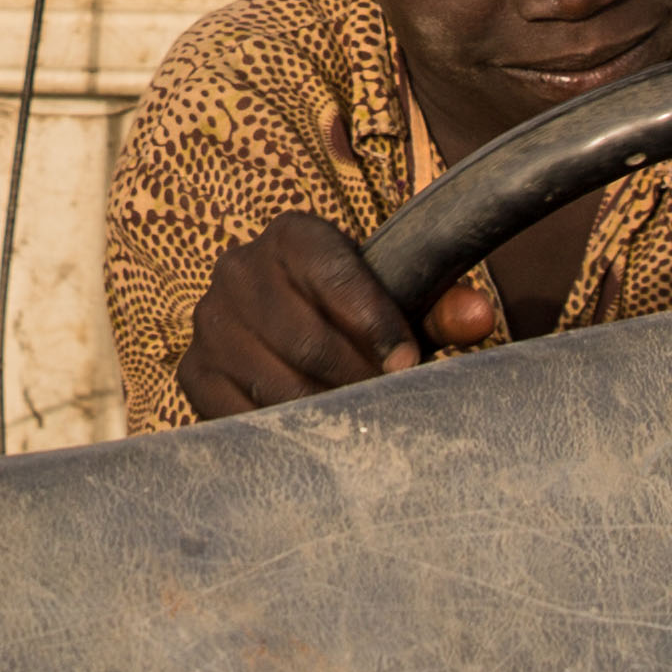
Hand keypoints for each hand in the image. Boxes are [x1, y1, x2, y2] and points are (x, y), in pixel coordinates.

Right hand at [178, 207, 506, 416]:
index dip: (375, 324)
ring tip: (357, 423)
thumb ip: (443, 308)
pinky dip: (280, 430)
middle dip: (354, 380)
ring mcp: (209, 320)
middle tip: (386, 406)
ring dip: (322, 411)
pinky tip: (313, 435)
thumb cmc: (361, 317)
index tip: (406, 364)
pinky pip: (236, 411)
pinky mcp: (194, 370)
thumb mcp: (403, 305)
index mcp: (294, 235)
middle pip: (303, 338)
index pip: (334, 275)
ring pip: (272, 380)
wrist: (299, 328)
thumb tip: (478, 317)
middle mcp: (239, 267)